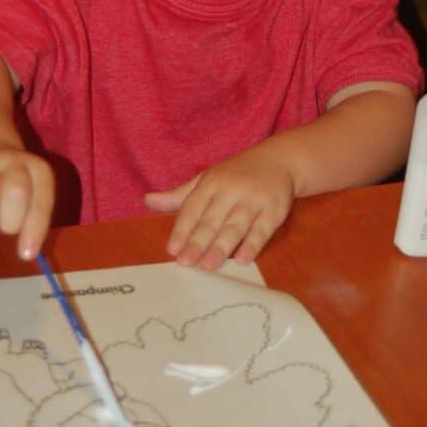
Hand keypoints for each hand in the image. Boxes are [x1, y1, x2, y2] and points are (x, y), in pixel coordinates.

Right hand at [0, 145, 54, 259]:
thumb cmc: (13, 186)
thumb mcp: (30, 196)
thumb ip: (32, 220)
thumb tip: (26, 252)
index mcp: (39, 170)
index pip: (41, 200)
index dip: (35, 229)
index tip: (27, 254)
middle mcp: (15, 161)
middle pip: (15, 192)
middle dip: (11, 220)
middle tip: (8, 226)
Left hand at [144, 148, 295, 270]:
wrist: (279, 160)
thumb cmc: (236, 175)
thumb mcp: (207, 180)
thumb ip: (179, 196)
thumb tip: (147, 201)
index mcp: (212, 183)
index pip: (193, 207)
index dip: (182, 229)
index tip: (172, 249)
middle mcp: (231, 190)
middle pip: (212, 219)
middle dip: (198, 242)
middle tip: (186, 263)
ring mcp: (254, 200)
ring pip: (235, 226)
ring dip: (222, 246)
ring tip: (208, 265)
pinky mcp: (275, 210)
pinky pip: (262, 230)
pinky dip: (253, 244)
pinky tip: (243, 259)